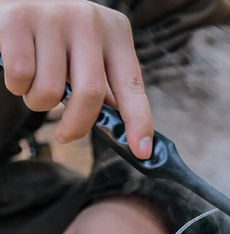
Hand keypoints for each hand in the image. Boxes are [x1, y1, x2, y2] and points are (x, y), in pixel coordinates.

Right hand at [0, 0, 152, 158]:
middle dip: (77, 125)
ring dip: (39, 103)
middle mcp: (89, 21)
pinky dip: (17, 86)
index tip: (142, 152)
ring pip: (50, 91)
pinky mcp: (18, 17)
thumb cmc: (60, 37)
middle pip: (90, 95)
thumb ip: (107, 88)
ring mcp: (53, 16)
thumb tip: (126, 134)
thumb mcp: (91, 54)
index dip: (139, 123)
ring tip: (36, 86)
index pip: (132, 87)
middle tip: (66, 135)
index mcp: (116, 33)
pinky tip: (20, 74)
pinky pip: (21, 76)